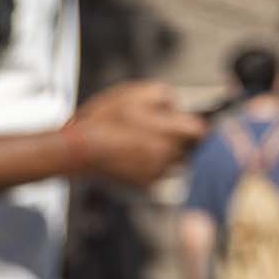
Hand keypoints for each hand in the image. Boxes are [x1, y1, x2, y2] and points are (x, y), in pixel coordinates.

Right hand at [66, 82, 206, 188]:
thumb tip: (177, 106)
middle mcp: (169, 156)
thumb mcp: (134, 93)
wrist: (78, 149)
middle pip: (188, 147)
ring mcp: (159, 173)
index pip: (201, 130)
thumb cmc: (103, 119)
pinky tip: (130, 153)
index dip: (193, 124)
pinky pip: (158, 173)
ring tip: (138, 140)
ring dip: (164, 152)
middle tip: (155, 129)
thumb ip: (165, 96)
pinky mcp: (147, 185)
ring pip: (174, 162)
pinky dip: (149, 164)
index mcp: (170, 132)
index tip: (187, 122)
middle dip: (178, 138)